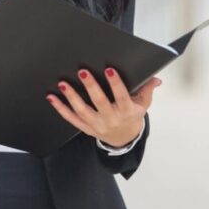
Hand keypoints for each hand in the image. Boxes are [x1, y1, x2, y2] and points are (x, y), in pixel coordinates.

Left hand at [46, 67, 162, 147]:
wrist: (124, 139)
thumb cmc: (132, 116)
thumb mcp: (143, 104)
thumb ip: (147, 90)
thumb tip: (156, 79)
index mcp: (126, 112)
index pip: (121, 96)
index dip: (116, 84)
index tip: (109, 69)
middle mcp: (111, 119)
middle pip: (100, 102)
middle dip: (91, 86)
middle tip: (82, 72)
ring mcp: (97, 125)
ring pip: (82, 111)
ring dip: (71, 97)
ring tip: (63, 83)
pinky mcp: (86, 128)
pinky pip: (71, 119)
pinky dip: (60, 109)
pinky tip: (52, 97)